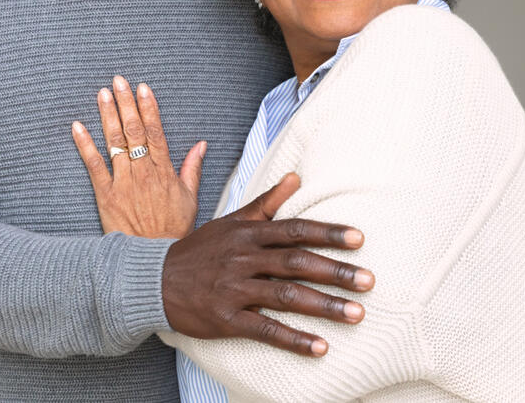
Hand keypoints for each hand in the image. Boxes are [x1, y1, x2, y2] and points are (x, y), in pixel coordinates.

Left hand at [72, 76, 204, 237]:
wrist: (153, 260)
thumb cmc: (172, 230)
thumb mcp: (191, 199)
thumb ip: (193, 168)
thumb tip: (200, 144)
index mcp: (164, 172)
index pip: (156, 133)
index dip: (149, 108)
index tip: (143, 88)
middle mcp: (144, 173)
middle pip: (134, 132)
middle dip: (126, 104)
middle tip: (119, 81)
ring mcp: (123, 183)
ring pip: (115, 143)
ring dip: (108, 116)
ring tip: (102, 94)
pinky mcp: (106, 195)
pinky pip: (94, 166)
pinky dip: (85, 145)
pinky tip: (78, 126)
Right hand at [162, 173, 372, 356]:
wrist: (155, 280)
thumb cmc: (201, 249)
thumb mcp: (232, 220)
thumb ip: (266, 202)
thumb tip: (295, 176)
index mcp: (248, 233)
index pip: (294, 230)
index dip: (327, 233)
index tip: (359, 239)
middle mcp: (244, 258)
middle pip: (296, 262)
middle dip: (335, 271)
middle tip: (369, 280)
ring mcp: (235, 289)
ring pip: (286, 297)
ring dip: (324, 306)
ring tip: (356, 314)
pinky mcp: (226, 319)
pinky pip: (265, 329)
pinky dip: (294, 339)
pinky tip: (321, 347)